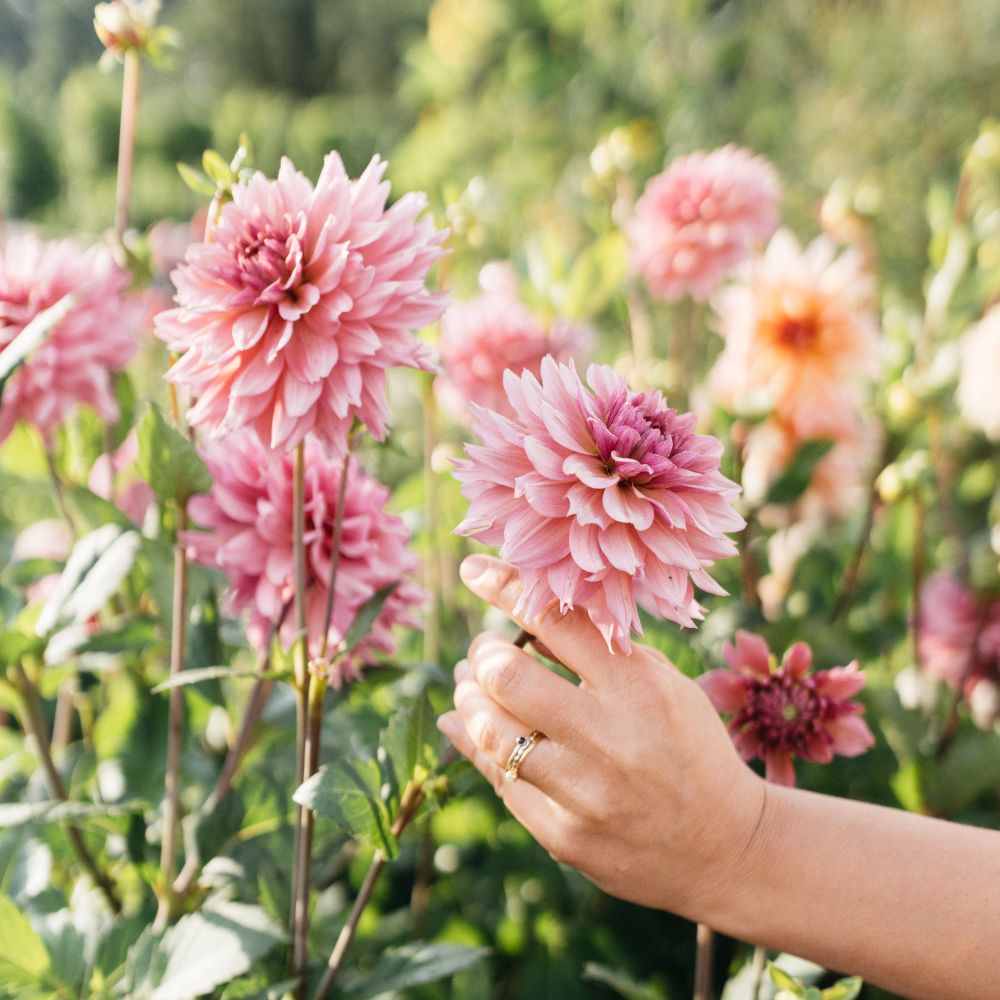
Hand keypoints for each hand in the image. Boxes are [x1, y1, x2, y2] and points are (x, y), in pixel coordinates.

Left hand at [437, 554, 765, 919]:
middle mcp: (610, 739)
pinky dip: (473, 744)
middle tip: (483, 651)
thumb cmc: (690, 748)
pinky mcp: (565, 836)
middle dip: (483, 654)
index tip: (474, 570)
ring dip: (469, 699)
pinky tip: (463, 724)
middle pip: (508, 677)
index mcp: (641, 689)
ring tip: (469, 687)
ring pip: (491, 732)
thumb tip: (526, 618)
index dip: (506, 589)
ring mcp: (585, 794)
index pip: (558, 622)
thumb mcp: (665, 685)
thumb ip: (602, 650)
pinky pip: (499, 780)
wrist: (727, 847)